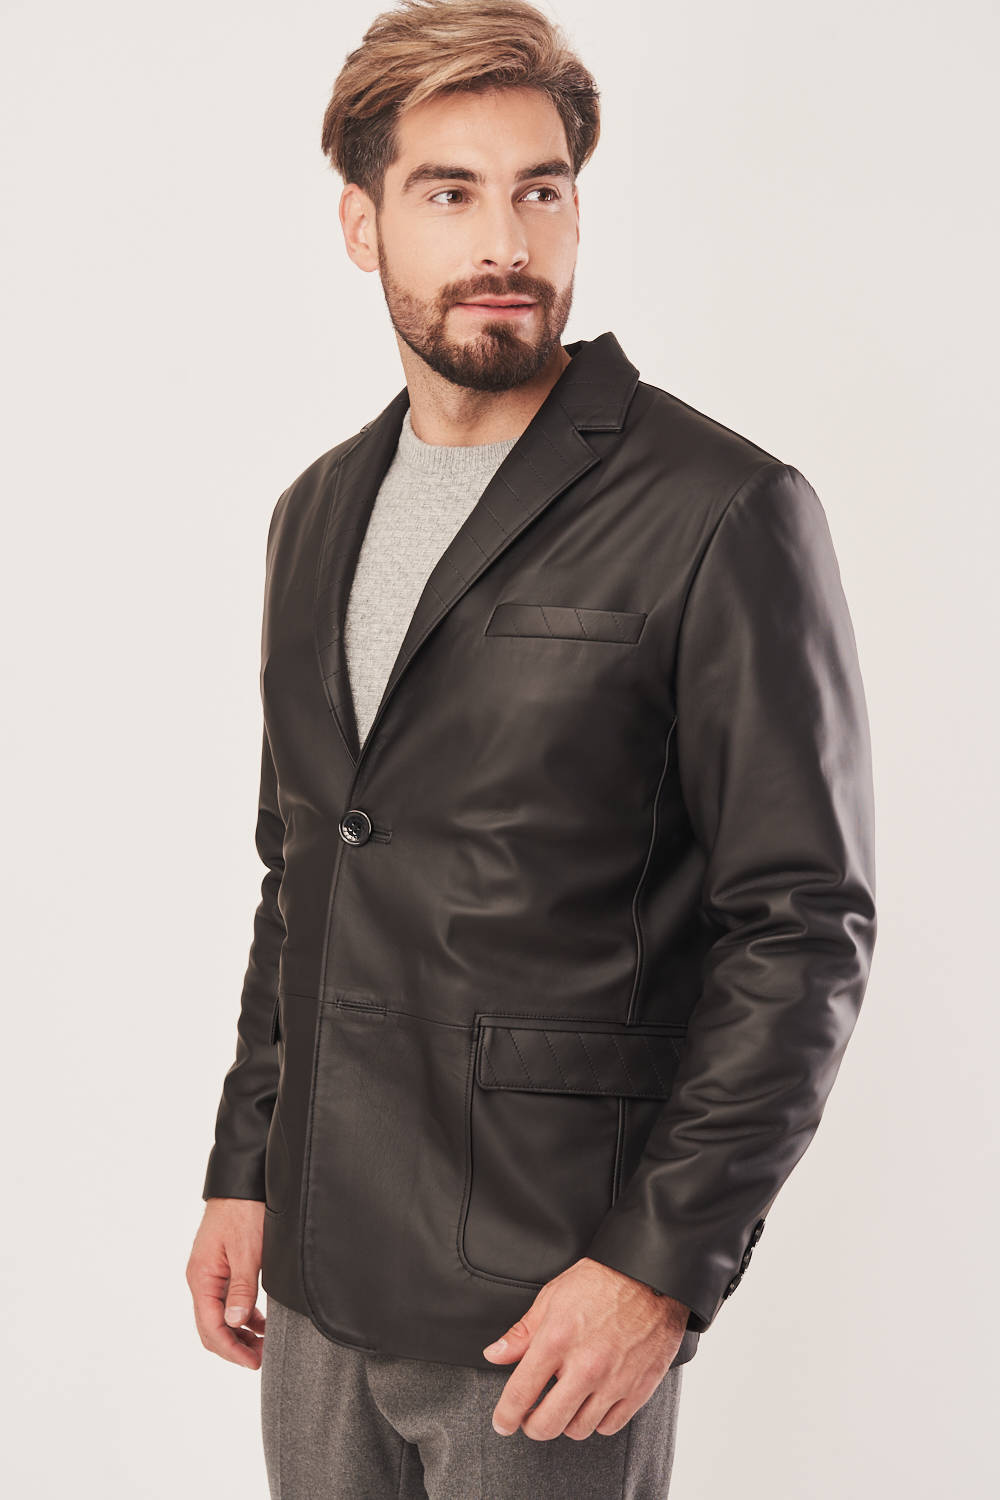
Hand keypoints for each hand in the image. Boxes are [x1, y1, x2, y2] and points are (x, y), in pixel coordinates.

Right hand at [186, 1197, 266, 1368]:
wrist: (242, 1181)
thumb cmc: (244, 1211)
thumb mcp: (248, 1252)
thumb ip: (241, 1290)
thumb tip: (235, 1324)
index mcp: (201, 1278)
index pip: (210, 1328)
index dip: (231, 1350)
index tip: (253, 1362)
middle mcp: (200, 1279)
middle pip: (210, 1327)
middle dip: (234, 1346)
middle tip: (261, 1357)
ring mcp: (209, 1273)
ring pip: (218, 1316)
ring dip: (238, 1333)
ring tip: (263, 1343)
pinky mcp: (220, 1267)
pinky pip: (225, 1301)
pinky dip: (241, 1315)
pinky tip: (259, 1321)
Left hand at [481, 1257, 688, 1439]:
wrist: (650, 1277)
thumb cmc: (602, 1282)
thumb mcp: (553, 1297)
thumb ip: (522, 1332)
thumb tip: (495, 1354)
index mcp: (558, 1339)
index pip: (521, 1393)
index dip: (506, 1416)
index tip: (503, 1423)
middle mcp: (585, 1365)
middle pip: (548, 1424)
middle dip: (532, 1426)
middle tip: (531, 1418)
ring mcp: (614, 1381)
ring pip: (578, 1429)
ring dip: (566, 1422)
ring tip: (564, 1403)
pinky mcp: (638, 1389)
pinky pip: (609, 1426)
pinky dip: (596, 1421)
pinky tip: (592, 1402)